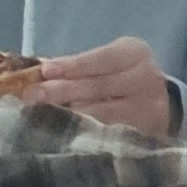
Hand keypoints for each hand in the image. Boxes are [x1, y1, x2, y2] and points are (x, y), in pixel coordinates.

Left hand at [26, 37, 185, 135]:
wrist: (154, 103)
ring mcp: (150, 109)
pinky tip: (63, 130)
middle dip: (62, 91)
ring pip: (104, 113)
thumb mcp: (101, 62)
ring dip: (69, 114)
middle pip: (100, 86)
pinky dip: (85, 131)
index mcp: (135, 54)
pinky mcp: (146, 133)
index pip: (102, 59)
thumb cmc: (114, 75)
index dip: (73, 66)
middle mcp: (148, 79)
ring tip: (41, 114)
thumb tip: (31, 72)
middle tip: (31, 96)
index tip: (45, 71)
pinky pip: (109, 132)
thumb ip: (72, 66)